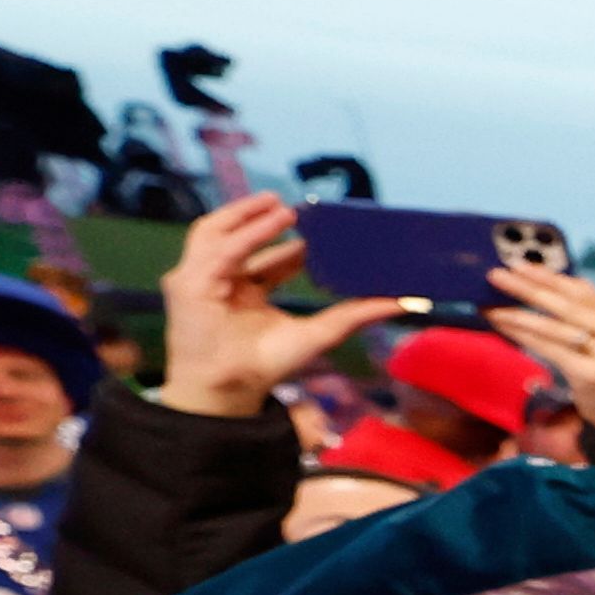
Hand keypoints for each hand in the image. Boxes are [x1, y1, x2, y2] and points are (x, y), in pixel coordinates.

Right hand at [154, 195, 409, 419]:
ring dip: (249, 216)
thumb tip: (405, 302)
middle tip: (300, 209)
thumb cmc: (267, 365)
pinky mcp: (189, 281)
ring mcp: (202, 279)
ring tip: (281, 204)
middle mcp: (224, 281)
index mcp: (247, 291)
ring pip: (219, 233)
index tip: (322, 228)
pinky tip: (272, 221)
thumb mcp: (319, 332)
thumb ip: (356, 314)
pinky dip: (244, 232)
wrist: (230, 389)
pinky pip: (216, 248)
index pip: (268, 257)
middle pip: (240, 237)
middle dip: (265, 219)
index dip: (292, 243)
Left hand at [486, 253, 594, 437]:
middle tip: (499, 275)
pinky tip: (505, 326)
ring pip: (558, 326)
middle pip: (572, 305)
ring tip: (493, 302)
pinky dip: (525, 335)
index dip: (554, 278)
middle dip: (532, 287)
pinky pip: (552, 350)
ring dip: (521, 311)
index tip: (525, 266)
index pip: (590, 296)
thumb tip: (572, 284)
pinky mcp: (593, 377)